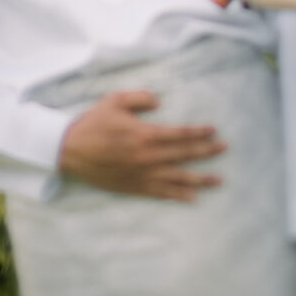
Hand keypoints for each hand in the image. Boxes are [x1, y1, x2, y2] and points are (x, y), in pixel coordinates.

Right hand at [57, 89, 225, 201]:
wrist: (70, 151)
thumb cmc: (93, 123)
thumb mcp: (114, 100)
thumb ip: (140, 98)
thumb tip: (160, 101)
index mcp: (144, 134)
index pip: (179, 134)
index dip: (199, 132)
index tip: (214, 131)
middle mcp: (147, 157)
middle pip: (184, 155)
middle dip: (207, 151)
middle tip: (225, 148)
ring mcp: (141, 175)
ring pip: (177, 178)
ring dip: (200, 179)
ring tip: (219, 180)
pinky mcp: (134, 187)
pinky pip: (161, 193)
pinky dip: (178, 195)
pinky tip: (192, 197)